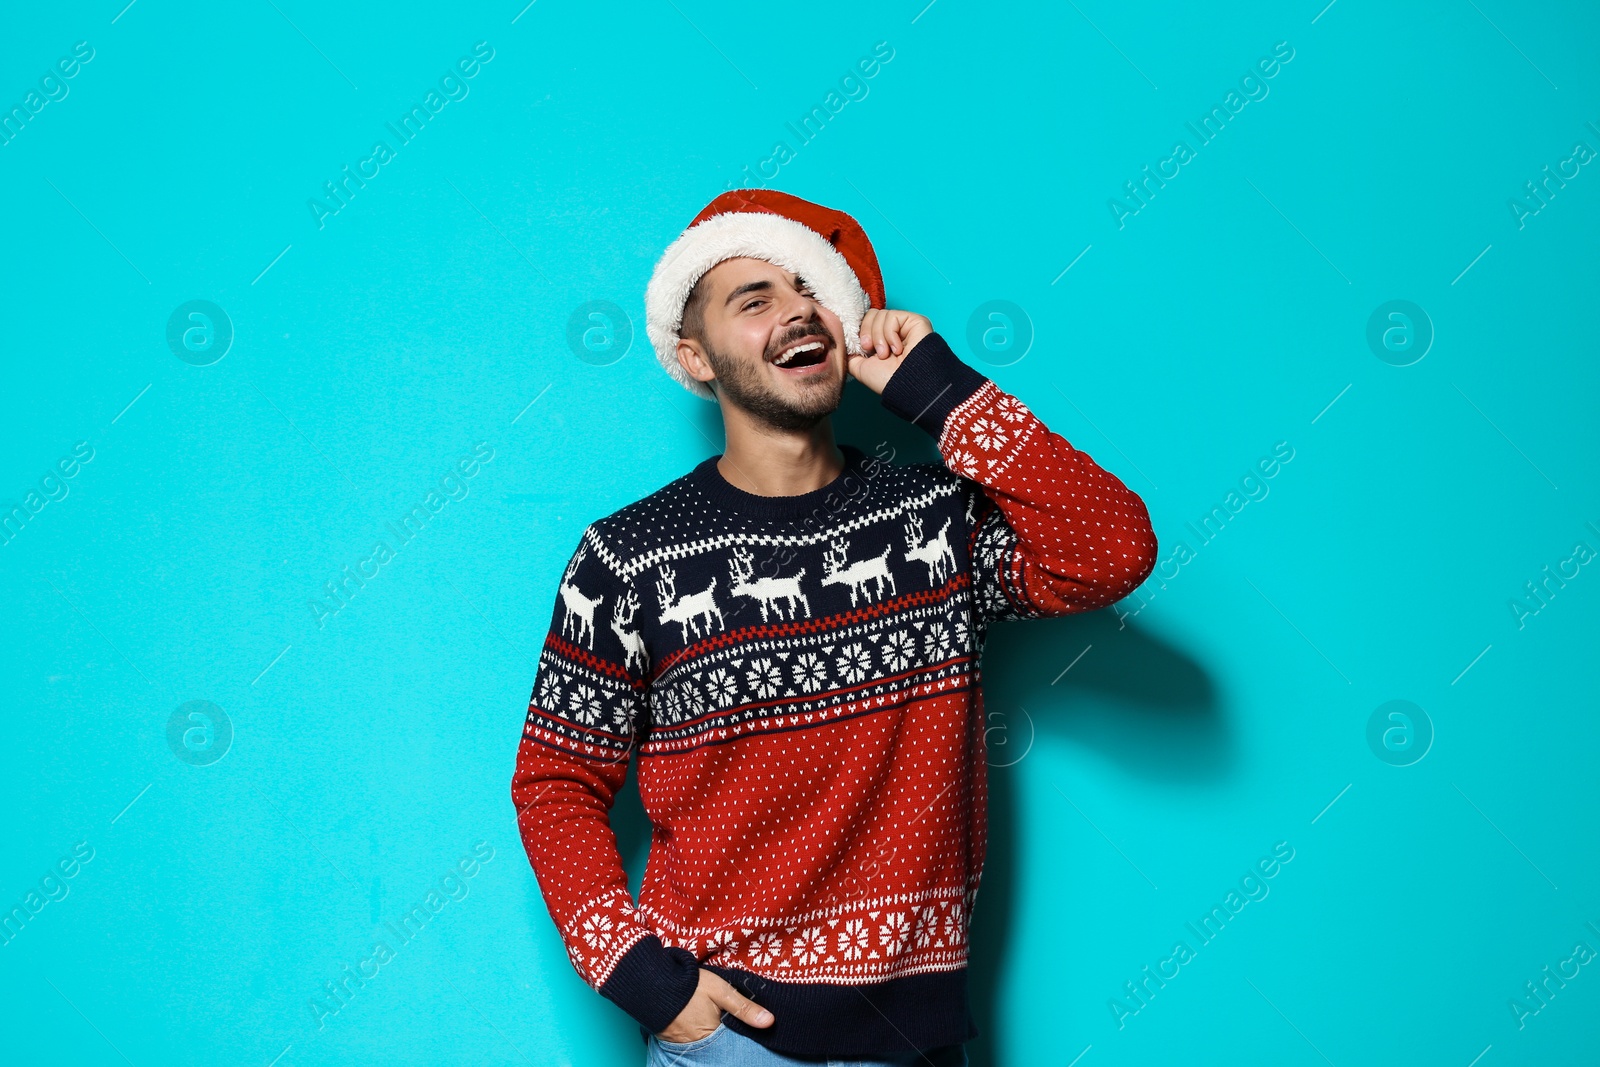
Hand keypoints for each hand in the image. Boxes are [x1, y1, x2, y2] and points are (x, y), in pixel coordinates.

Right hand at [654, 967, 774, 1043]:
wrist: (652, 982)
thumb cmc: (688, 985)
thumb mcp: (721, 991)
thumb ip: (744, 1007)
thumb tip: (770, 1022)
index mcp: (713, 1035)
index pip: (734, 1043)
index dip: (742, 1036)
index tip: (750, 1032)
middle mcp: (698, 1045)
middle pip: (720, 1046)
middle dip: (727, 1038)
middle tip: (728, 1024)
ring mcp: (683, 1044)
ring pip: (706, 1045)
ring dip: (712, 1037)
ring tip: (715, 1023)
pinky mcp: (672, 1039)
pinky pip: (691, 1042)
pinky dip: (698, 1035)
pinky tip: (701, 1024)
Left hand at [847, 309, 932, 395]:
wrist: (905, 386)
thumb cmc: (886, 380)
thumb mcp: (860, 366)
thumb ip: (851, 352)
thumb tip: (844, 339)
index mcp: (881, 340)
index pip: (866, 321)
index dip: (860, 330)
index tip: (861, 347)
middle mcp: (893, 331)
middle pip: (871, 314)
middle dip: (867, 332)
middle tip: (870, 350)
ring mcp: (904, 325)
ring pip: (880, 315)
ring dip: (879, 337)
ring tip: (886, 353)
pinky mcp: (915, 321)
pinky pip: (892, 317)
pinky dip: (890, 334)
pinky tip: (898, 349)